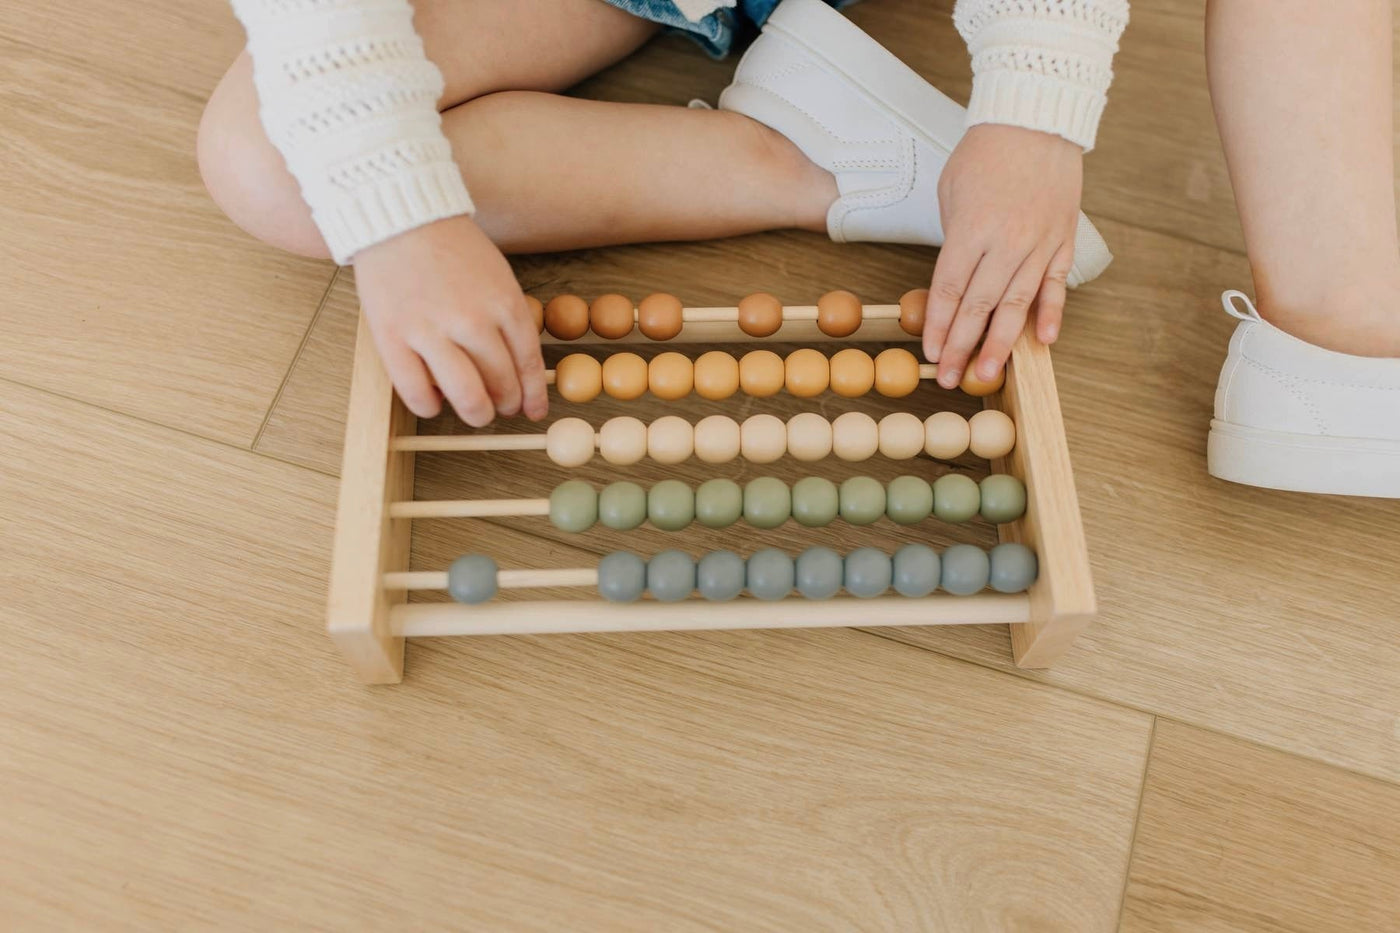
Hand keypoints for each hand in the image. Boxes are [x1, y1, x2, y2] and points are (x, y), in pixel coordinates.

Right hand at [354, 215, 547, 425]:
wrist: (401, 218)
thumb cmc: (452, 249)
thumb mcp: (497, 276)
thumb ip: (509, 319)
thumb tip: (522, 370)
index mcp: (504, 303)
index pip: (528, 363)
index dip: (532, 394)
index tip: (533, 410)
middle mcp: (472, 320)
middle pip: (501, 384)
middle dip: (507, 405)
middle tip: (503, 408)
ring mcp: (431, 331)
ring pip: (467, 396)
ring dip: (477, 414)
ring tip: (476, 412)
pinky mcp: (392, 338)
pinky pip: (417, 393)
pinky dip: (430, 407)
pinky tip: (435, 401)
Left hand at [923, 124, 1082, 386]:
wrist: (1035, 119)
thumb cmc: (984, 154)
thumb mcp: (951, 193)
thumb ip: (953, 240)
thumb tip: (953, 282)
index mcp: (971, 230)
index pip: (950, 290)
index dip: (939, 326)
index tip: (930, 353)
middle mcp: (1006, 242)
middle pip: (980, 306)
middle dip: (962, 346)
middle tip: (951, 378)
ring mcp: (1039, 242)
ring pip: (1018, 304)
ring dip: (1002, 344)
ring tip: (989, 374)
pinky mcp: (1063, 239)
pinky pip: (1056, 284)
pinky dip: (1051, 313)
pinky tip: (1045, 342)